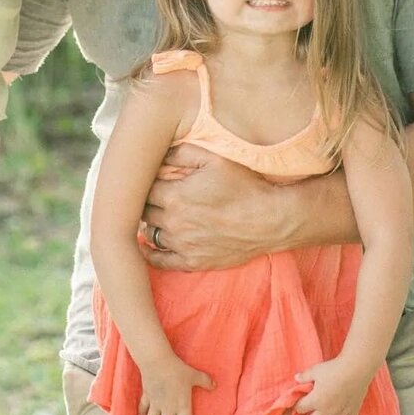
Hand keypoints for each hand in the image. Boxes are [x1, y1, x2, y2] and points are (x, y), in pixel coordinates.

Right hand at [138, 352, 215, 414]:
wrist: (157, 362)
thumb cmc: (177, 369)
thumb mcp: (194, 375)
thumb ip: (205, 381)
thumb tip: (215, 386)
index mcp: (181, 405)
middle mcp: (168, 408)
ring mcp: (155, 403)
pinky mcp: (147, 396)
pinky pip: (143, 407)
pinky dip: (141, 413)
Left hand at [142, 145, 279, 269]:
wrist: (270, 220)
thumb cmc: (245, 186)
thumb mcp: (215, 159)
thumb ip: (183, 152)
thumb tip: (160, 152)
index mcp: (175, 196)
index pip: (143, 189)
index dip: (144, 183)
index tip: (148, 180)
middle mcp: (173, 222)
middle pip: (144, 211)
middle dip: (145, 202)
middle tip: (151, 196)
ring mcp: (182, 245)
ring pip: (150, 234)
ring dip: (150, 224)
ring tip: (154, 215)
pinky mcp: (193, 261)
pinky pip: (159, 261)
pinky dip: (149, 253)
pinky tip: (146, 245)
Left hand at [290, 355, 373, 414]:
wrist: (357, 368)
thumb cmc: (334, 368)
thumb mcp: (315, 370)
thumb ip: (304, 376)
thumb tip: (296, 378)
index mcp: (316, 400)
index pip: (300, 408)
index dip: (295, 408)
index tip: (293, 408)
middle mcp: (327, 410)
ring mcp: (341, 413)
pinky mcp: (353, 412)